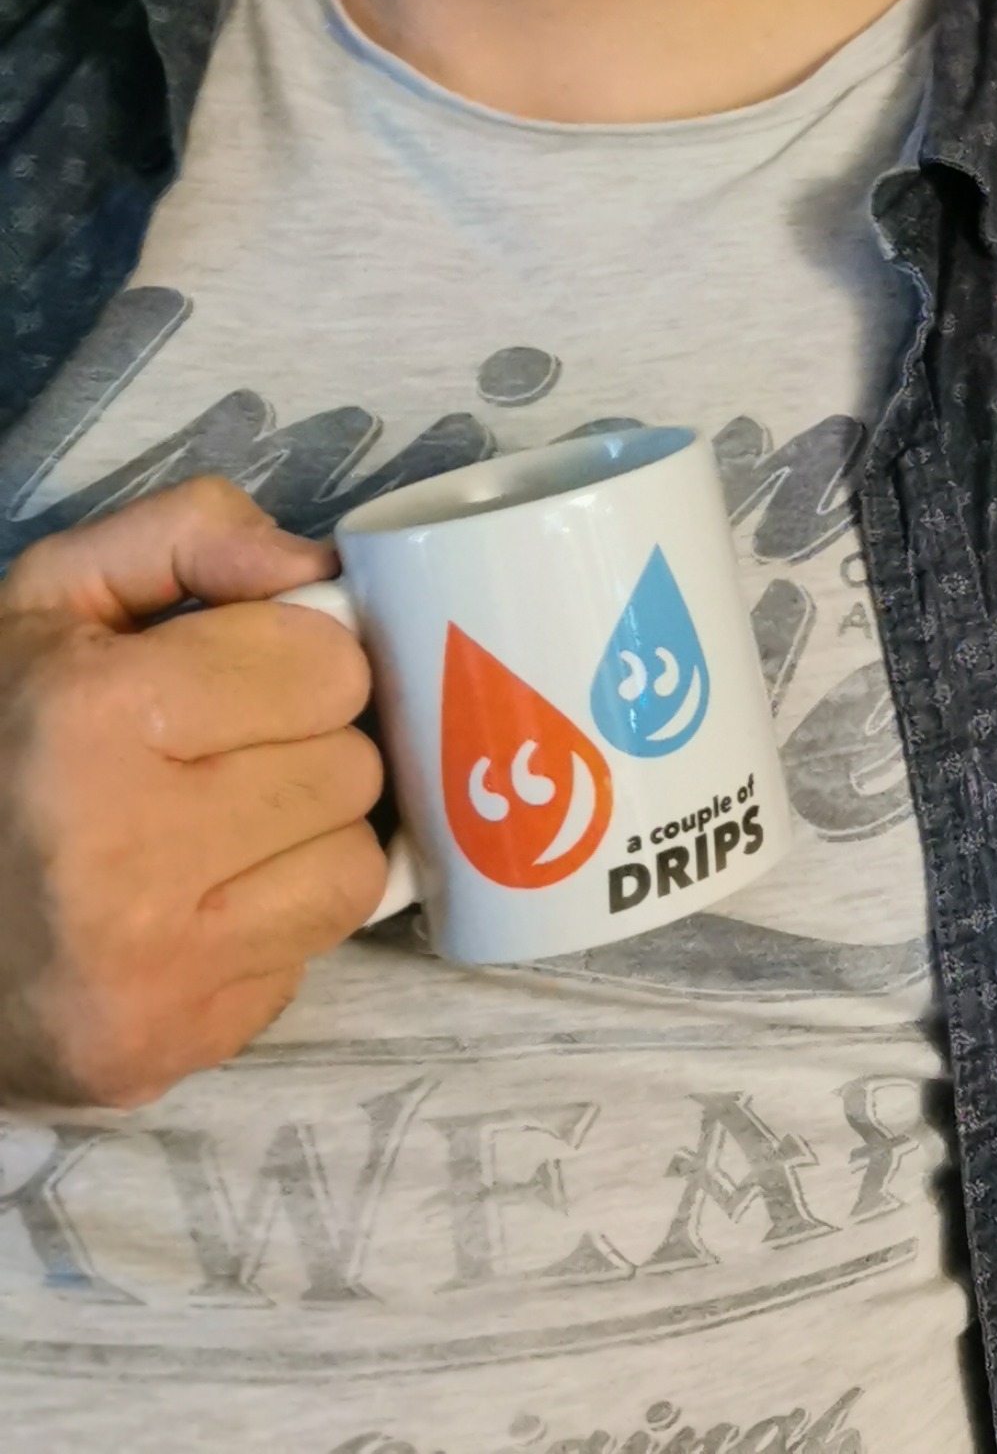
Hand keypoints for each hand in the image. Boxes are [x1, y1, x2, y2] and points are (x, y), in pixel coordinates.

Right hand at [0, 479, 388, 1109]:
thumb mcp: (51, 602)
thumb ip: (188, 536)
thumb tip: (316, 564)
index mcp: (95, 720)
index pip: (329, 667)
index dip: (291, 663)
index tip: (228, 683)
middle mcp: (124, 853)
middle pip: (351, 768)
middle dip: (302, 751)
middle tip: (216, 761)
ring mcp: (149, 971)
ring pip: (354, 869)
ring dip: (305, 844)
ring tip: (212, 835)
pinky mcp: (167, 1050)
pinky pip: (307, 961)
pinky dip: (270, 930)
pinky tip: (192, 910)